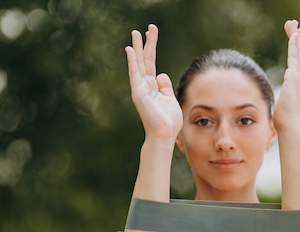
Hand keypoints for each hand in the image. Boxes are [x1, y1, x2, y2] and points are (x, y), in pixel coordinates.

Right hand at [125, 24, 182, 142]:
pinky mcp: (139, 93)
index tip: (153, 32)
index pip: (152, 63)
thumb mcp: (170, 99)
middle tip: (147, 28)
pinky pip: (135, 74)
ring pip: (139, 64)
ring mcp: (141, 89)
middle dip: (146, 43)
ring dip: (137, 48)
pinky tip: (130, 50)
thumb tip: (160, 74)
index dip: (152, 47)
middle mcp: (145, 86)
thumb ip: (165, 86)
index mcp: (153, 87)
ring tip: (136, 32)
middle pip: (145, 60)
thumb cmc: (168, 121)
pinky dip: (132, 61)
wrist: (164, 135)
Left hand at [272, 20, 299, 133]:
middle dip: (298, 38)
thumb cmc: (286, 120)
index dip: (299, 49)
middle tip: (296, 25)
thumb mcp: (285, 105)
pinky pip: (294, 56)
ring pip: (299, 51)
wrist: (291, 125)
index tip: (296, 38)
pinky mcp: (295, 76)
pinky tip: (292, 35)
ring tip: (292, 24)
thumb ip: (285, 99)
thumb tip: (281, 106)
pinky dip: (293, 44)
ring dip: (295, 37)